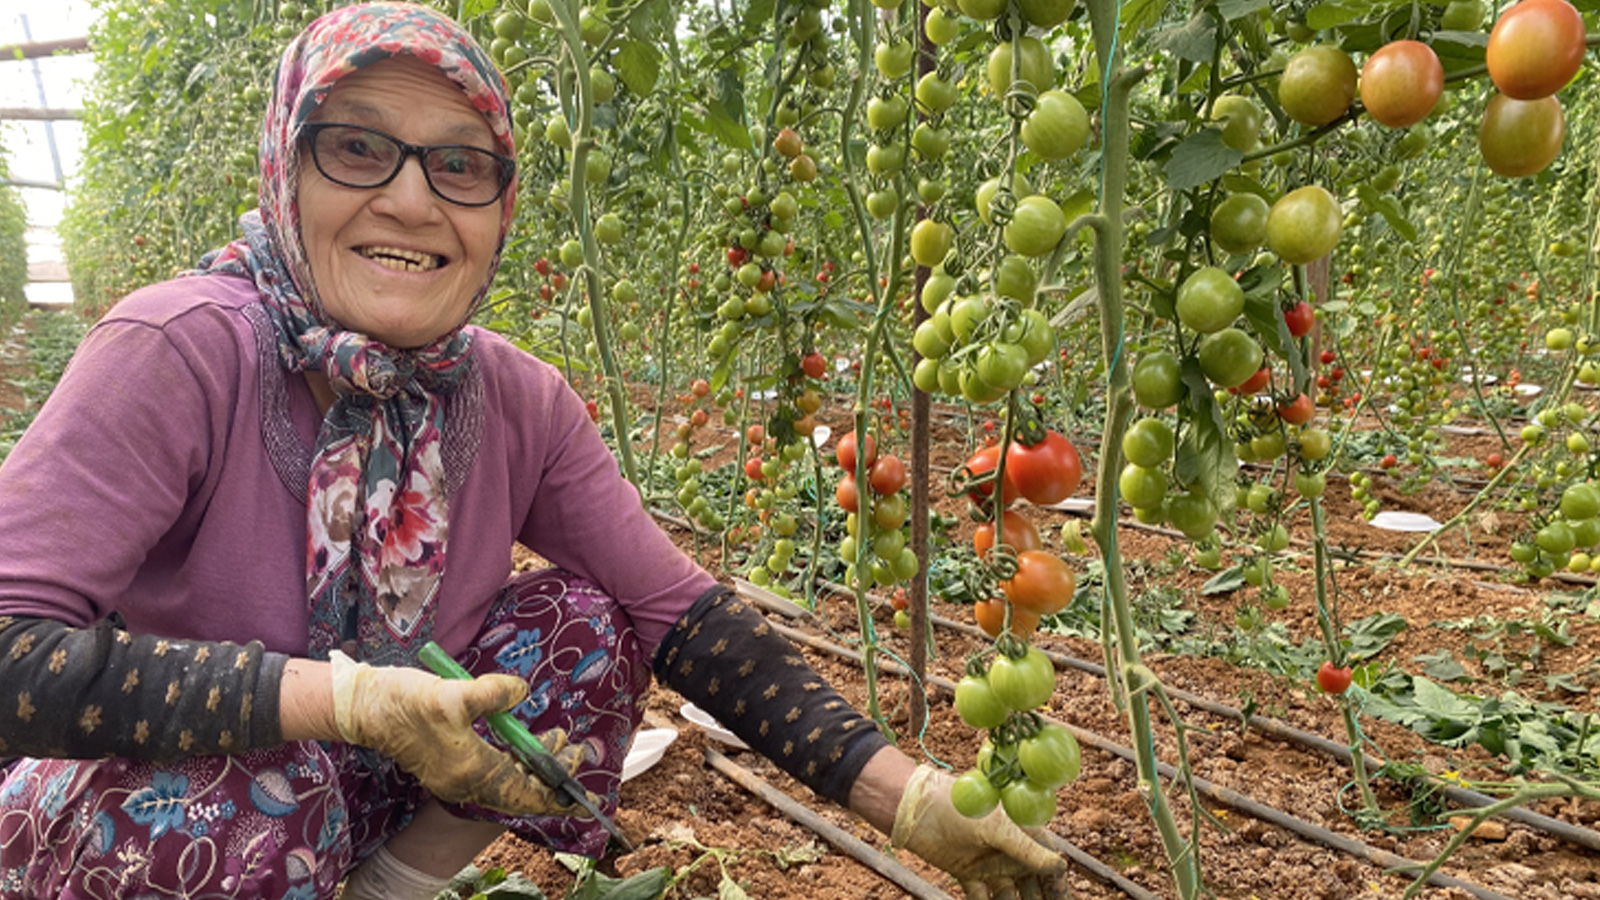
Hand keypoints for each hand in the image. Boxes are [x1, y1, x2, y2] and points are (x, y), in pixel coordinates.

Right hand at [329, 651, 590, 816]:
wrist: (364, 707)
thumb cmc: (406, 701)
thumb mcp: (454, 692)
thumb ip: (494, 694)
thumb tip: (521, 692)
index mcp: (471, 771)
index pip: (525, 795)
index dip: (558, 795)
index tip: (584, 795)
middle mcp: (465, 782)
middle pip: (520, 789)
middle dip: (551, 772)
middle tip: (575, 747)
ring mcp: (455, 776)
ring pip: (507, 779)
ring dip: (533, 762)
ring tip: (556, 737)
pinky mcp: (448, 765)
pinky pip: (492, 770)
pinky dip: (514, 758)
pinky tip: (522, 738)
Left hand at [892, 765, 1068, 899]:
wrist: (916, 808)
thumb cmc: (960, 806)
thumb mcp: (997, 827)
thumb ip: (1027, 849)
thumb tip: (1059, 866)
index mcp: (1022, 833)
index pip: (1048, 864)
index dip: (1057, 885)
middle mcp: (1008, 851)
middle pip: (1032, 884)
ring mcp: (988, 864)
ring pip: (1009, 895)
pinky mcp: (967, 874)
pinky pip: (982, 898)